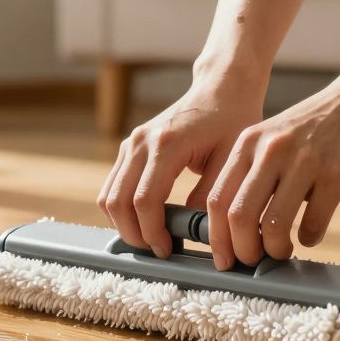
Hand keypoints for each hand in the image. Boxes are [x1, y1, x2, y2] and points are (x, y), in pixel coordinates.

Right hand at [99, 83, 262, 257]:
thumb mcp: (231, 160)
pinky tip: (146, 221)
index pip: (144, 199)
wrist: (220, 89)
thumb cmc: (231, 121)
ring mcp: (130, 144)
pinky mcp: (129, 148)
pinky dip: (121, 210)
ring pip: (108, 197)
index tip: (167, 249)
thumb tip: (193, 232)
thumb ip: (210, 196)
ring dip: (124, 224)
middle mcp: (140, 142)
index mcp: (166, 144)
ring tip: (151, 238)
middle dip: (134, 234)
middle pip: (117, 202)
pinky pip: (112, 187)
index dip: (152, 231)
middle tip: (157, 250)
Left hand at [206, 70, 339, 267]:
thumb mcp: (275, 137)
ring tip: (282, 251)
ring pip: (273, 226)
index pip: (217, 199)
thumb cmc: (321, 123)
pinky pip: (314, 223)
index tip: (223, 257)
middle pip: (238, 217)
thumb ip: (255, 172)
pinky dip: (310, 238)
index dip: (217, 237)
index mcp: (249, 143)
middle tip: (253, 261)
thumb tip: (238, 226)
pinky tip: (311, 234)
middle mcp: (271, 150)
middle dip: (243, 251)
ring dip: (275, 250)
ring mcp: (305, 162)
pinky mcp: (337, 174)